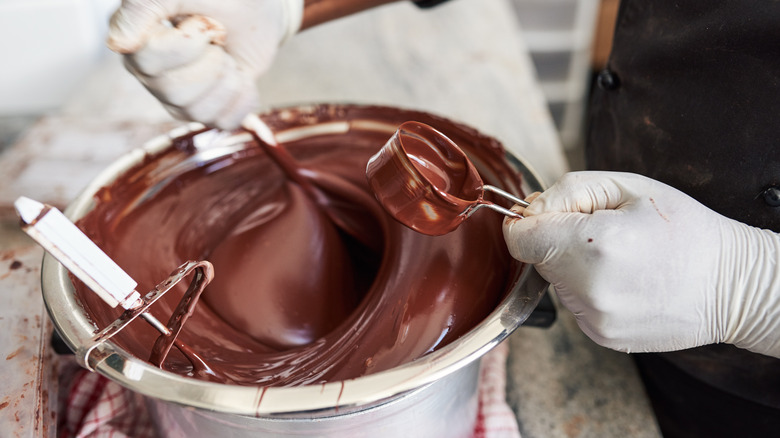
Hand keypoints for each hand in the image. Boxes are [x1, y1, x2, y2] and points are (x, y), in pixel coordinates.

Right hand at [107, 0, 303, 128]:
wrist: (254, 9)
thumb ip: (143, 6)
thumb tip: (118, 43)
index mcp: (134, 42)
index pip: (151, 60)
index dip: (190, 42)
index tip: (201, 20)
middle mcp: (149, 75)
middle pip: (176, 93)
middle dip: (212, 61)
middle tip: (217, 38)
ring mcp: (176, 99)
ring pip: (200, 112)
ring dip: (229, 78)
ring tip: (226, 55)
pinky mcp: (205, 113)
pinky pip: (226, 121)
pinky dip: (244, 97)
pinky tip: (239, 75)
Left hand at [503, 171, 779, 357]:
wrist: (731, 285)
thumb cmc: (684, 229)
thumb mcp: (628, 186)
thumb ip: (567, 191)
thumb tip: (527, 211)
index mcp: (593, 243)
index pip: (519, 238)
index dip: (526, 221)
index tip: (546, 215)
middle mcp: (588, 288)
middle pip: (537, 258)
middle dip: (556, 239)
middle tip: (600, 230)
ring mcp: (595, 318)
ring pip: (555, 281)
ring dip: (573, 265)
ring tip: (620, 258)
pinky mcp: (601, 335)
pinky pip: (574, 303)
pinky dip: (588, 288)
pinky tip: (625, 281)